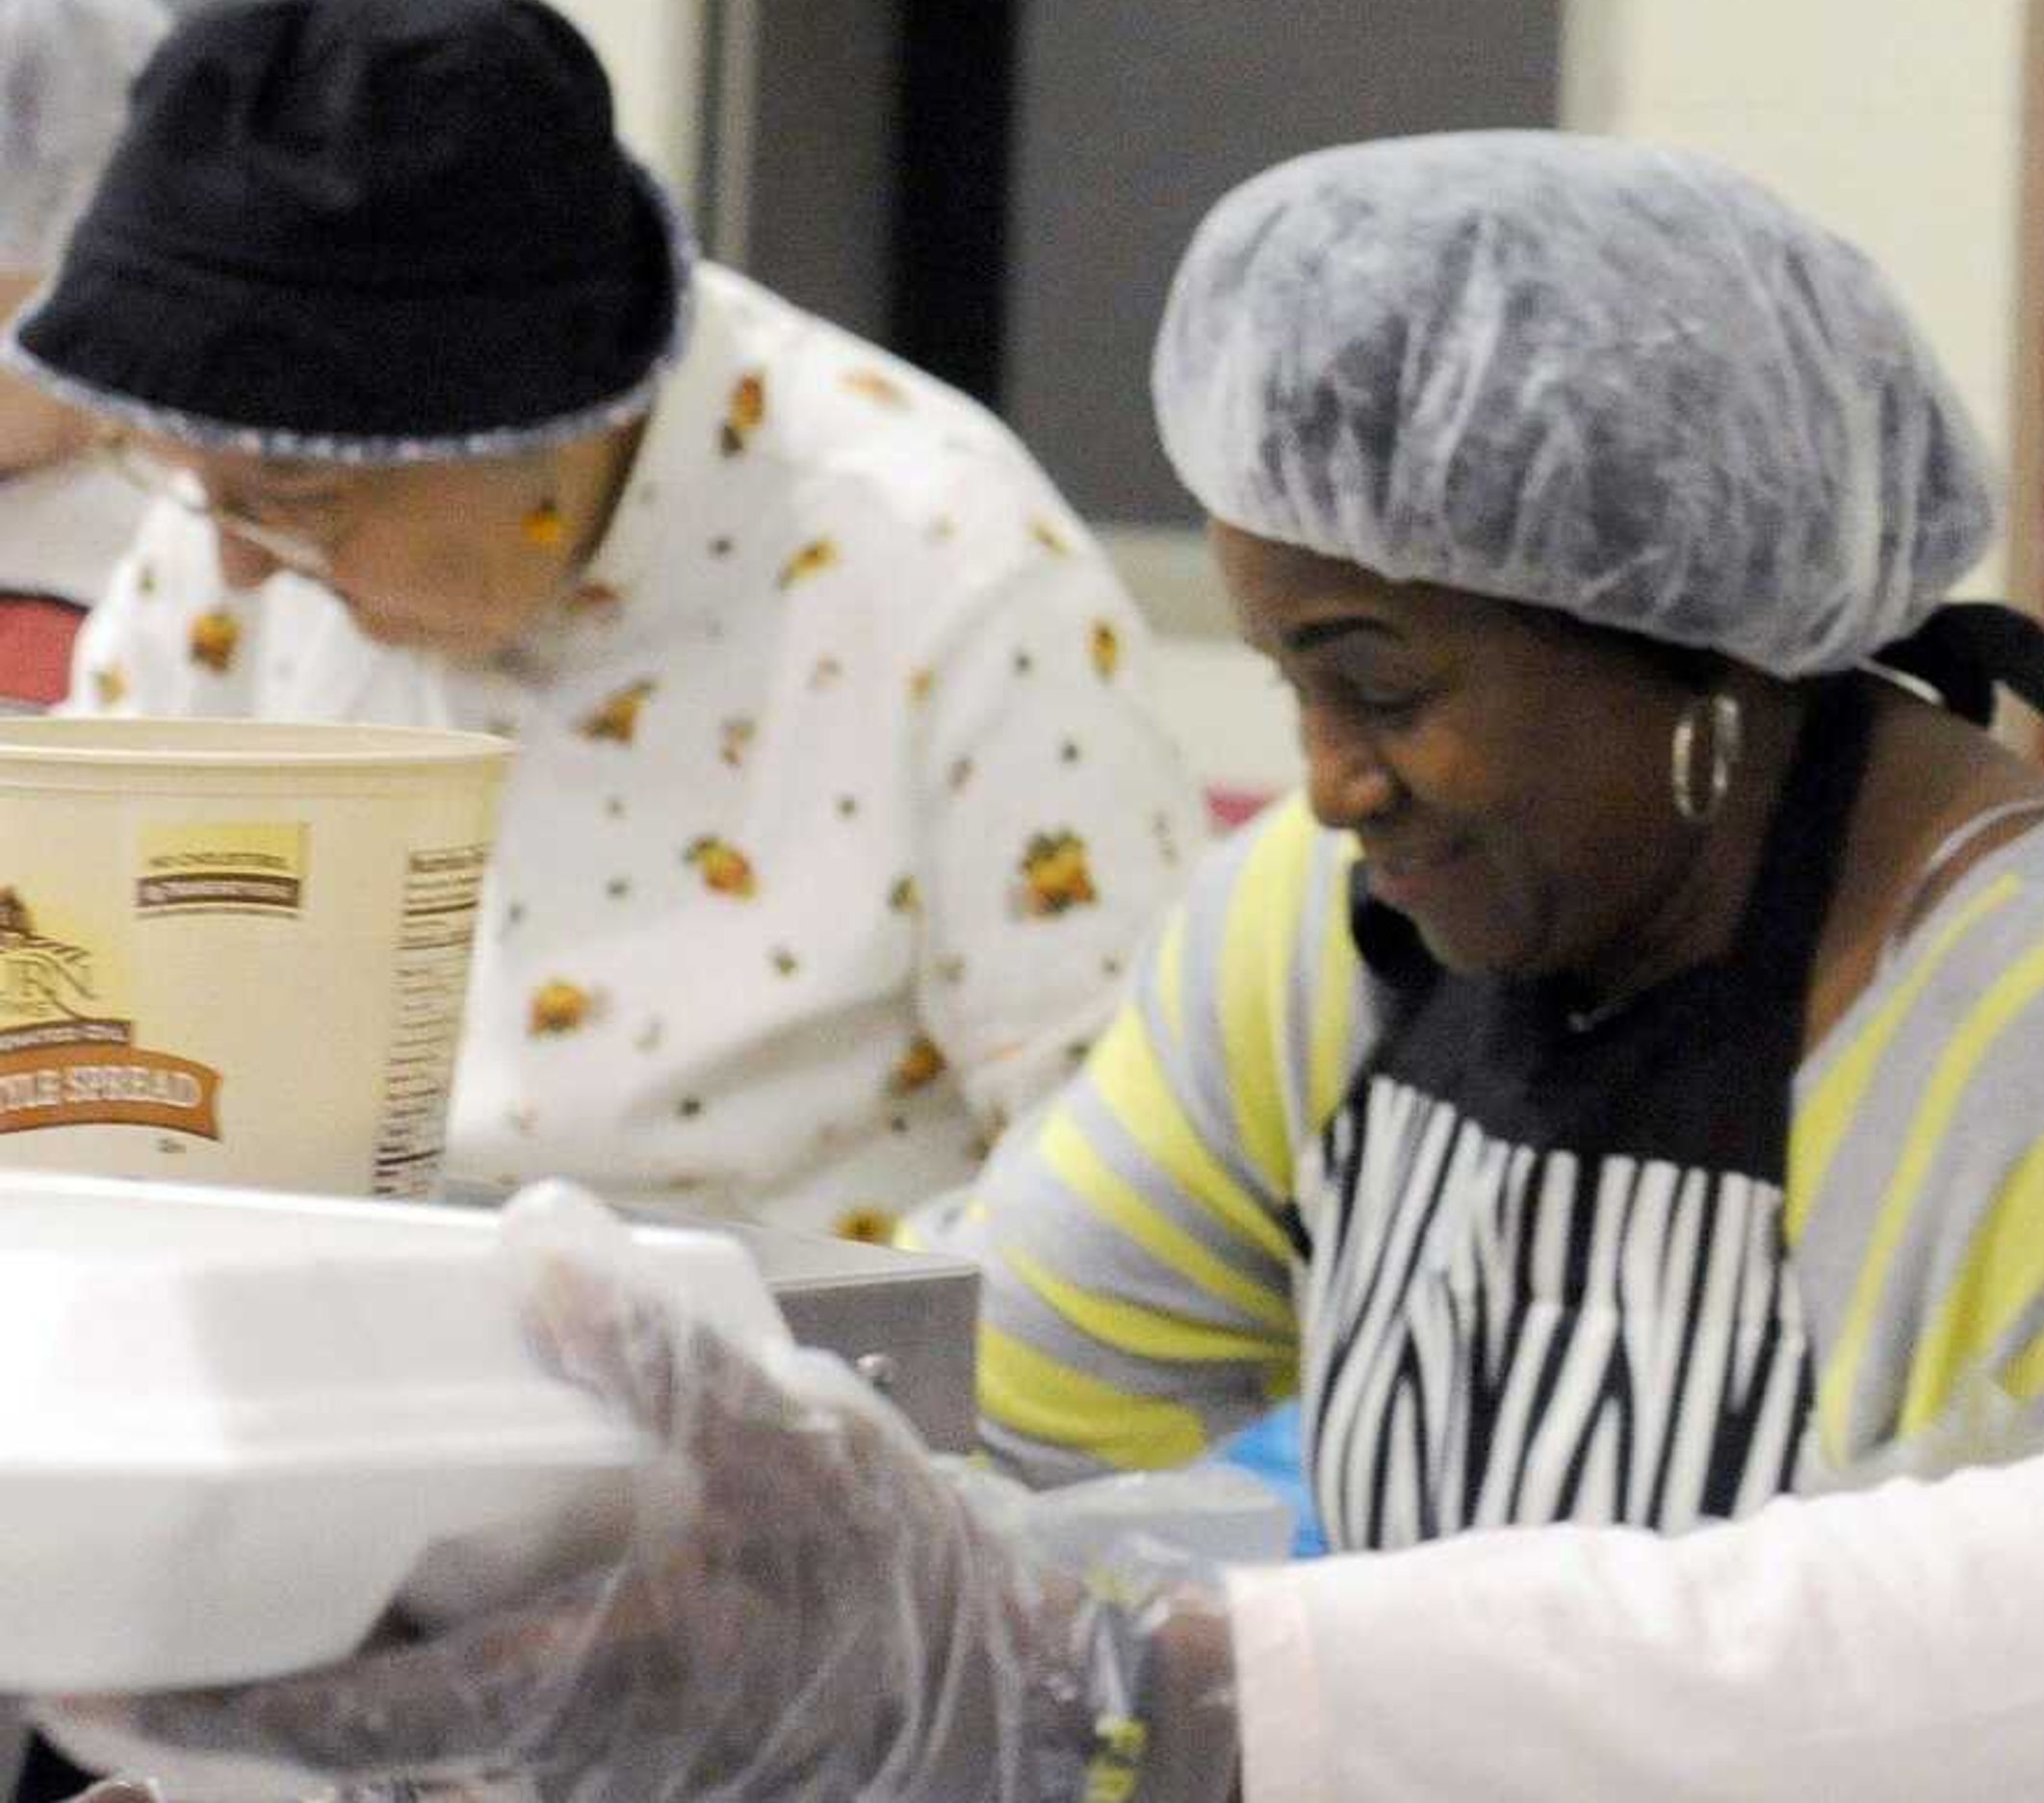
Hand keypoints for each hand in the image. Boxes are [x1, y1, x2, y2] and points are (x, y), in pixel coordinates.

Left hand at [57, 1186, 1239, 1802]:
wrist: (1002, 1697)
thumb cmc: (886, 1578)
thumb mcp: (781, 1439)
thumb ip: (650, 1347)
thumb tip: (529, 1245)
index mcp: (567, 1685)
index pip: (340, 1724)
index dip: (202, 1714)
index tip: (89, 1694)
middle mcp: (549, 1756)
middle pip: (338, 1773)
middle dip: (213, 1734)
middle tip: (98, 1688)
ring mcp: (585, 1772)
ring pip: (398, 1775)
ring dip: (292, 1736)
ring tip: (204, 1675)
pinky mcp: (623, 1761)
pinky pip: (461, 1760)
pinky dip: (385, 1725)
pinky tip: (382, 1658)